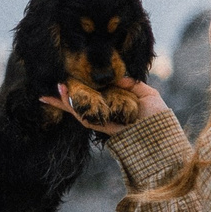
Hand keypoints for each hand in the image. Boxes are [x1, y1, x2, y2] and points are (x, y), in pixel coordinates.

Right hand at [38, 78, 164, 135]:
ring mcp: (102, 121)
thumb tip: (117, 76)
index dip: (83, 89)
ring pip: (78, 110)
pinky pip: (83, 116)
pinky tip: (63, 95)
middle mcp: (106, 114)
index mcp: (116, 105)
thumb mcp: (147, 94)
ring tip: (50, 91)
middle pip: (81, 104)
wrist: (161, 134)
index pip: (96, 96)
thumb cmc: (158, 117)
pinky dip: (71, 107)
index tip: (71, 81)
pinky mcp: (101, 127)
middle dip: (65, 97)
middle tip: (49, 89)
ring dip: (63, 101)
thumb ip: (132, 84)